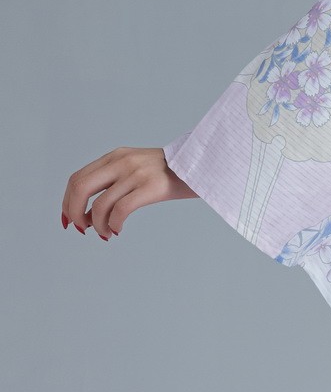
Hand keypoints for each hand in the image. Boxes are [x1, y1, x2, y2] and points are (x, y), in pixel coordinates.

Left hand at [61, 146, 196, 240]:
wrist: (203, 165)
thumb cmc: (170, 175)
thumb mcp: (136, 170)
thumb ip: (113, 183)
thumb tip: (89, 215)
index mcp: (115, 156)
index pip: (76, 179)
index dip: (67, 202)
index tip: (69, 220)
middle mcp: (121, 162)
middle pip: (80, 188)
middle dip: (75, 213)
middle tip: (82, 229)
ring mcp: (136, 174)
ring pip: (100, 205)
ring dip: (97, 225)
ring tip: (105, 234)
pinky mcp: (151, 187)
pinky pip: (120, 211)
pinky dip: (113, 225)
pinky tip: (118, 230)